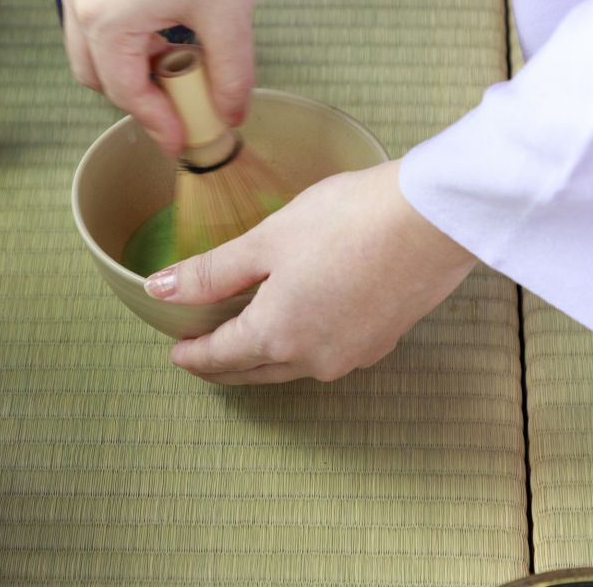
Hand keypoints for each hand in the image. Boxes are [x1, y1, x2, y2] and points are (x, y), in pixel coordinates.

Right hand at [54, 0, 303, 156]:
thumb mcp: (231, 16)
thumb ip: (229, 75)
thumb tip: (229, 113)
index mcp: (105, 15)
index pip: (124, 90)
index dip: (157, 120)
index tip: (182, 137)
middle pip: (95, 70)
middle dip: (137, 91)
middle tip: (182, 96)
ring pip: (92, 38)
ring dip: (131, 57)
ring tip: (180, 51)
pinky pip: (95, 3)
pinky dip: (125, 23)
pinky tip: (167, 15)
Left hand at [143, 160, 477, 383]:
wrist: (431, 221)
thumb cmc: (347, 222)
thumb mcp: (267, 241)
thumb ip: (212, 272)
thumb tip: (161, 290)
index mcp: (278, 336)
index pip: (220, 357)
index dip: (193, 356)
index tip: (176, 352)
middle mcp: (314, 359)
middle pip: (254, 370)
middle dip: (223, 363)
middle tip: (201, 352)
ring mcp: (352, 355)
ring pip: (292, 365)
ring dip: (263, 356)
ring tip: (245, 335)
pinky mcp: (382, 340)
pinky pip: (327, 352)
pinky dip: (302, 344)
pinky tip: (302, 323)